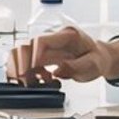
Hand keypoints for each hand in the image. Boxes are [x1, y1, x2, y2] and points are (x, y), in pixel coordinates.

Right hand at [4, 22, 118, 84]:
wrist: (98, 57)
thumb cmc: (96, 59)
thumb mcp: (94, 65)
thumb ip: (77, 67)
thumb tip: (58, 71)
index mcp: (67, 36)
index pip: (41, 41)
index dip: (32, 56)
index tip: (30, 72)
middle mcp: (53, 38)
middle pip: (25, 46)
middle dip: (22, 66)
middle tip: (28, 82)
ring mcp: (45, 46)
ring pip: (19, 53)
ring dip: (21, 71)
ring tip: (34, 82)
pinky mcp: (40, 54)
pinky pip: (23, 61)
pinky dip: (23, 73)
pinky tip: (36, 80)